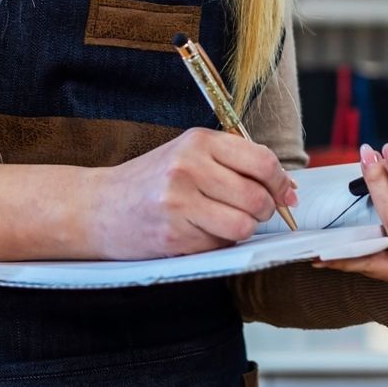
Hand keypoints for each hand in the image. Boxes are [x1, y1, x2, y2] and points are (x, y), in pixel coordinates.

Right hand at [91, 128, 297, 259]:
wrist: (99, 207)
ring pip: (243, 225)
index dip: (281, 183)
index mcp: (198, 141)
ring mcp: (179, 202)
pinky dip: (218, 243)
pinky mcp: (173, 235)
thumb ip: (236, 163)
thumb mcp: (190, 154)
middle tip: (252, 211)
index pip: (262, 162)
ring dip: (242, 229)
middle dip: (264, 210)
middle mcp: (189, 167)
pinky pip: (219, 245)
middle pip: (257, 197)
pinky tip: (198, 231)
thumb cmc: (152, 180)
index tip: (285, 194)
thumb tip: (288, 188)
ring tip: (223, 221)